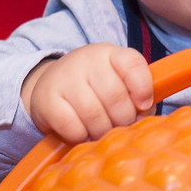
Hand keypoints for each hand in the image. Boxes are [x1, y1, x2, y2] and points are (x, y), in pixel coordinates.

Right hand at [21, 44, 154, 143]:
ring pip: (94, 115)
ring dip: (102, 131)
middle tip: (120, 125)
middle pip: (115, 97)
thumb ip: (138, 95)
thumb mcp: (119, 81)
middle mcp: (86, 60)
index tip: (143, 105)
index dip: (143, 88)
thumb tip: (143, 118)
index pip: (133, 64)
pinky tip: (82, 132)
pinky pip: (72, 127)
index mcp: (110, 54)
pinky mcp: (47, 100)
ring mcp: (64, 78)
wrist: (52, 84)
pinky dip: (81, 136)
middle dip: (123, 119)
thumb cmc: (96, 87)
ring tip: (102, 131)